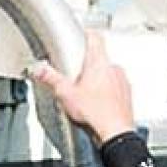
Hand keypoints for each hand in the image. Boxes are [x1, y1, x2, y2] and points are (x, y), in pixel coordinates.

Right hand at [31, 30, 135, 145]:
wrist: (115, 133)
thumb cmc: (95, 113)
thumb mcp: (65, 94)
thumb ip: (51, 78)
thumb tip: (39, 70)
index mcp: (99, 63)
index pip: (96, 38)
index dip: (88, 34)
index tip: (83, 34)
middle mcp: (114, 69)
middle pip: (100, 57)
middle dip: (88, 64)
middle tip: (77, 74)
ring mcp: (122, 82)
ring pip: (109, 72)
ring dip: (99, 78)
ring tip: (86, 92)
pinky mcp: (127, 95)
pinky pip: (116, 86)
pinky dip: (108, 91)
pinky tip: (98, 103)